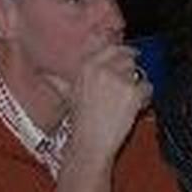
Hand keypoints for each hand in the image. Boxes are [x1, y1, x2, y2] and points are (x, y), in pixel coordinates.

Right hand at [63, 43, 150, 160]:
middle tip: (124, 88)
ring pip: (138, 72)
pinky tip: (133, 108)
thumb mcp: (67, 95)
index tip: (129, 54)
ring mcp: (119, 79)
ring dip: (136, 85)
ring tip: (125, 102)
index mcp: (87, 65)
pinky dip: (145, 98)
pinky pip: (148, 87)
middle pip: (128, 58)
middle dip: (130, 71)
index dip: (122, 52)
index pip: (112, 48)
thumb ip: (58, 81)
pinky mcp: (133, 92)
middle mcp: (102, 68)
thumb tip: (43, 74)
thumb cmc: (81, 122)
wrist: (91, 143)